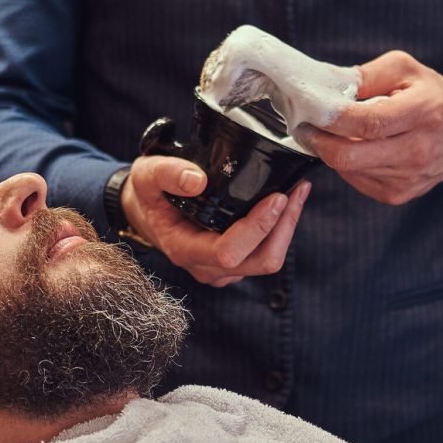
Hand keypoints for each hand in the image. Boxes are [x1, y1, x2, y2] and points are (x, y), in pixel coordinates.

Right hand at [120, 155, 310, 287]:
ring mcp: (221, 268)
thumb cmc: (148, 195)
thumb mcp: (146, 175)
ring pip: (267, 259)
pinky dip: (279, 229)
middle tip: (296, 190)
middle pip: (259, 261)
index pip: (228, 252)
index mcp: (184, 249)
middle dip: (283, 227)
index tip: (276, 198)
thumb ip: (166, 174)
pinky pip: (264, 253)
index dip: (257, 228)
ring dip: (286, 227)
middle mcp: (205, 266)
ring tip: (297, 191)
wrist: (145, 211)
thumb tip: (196, 180)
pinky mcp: (234, 261)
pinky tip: (284, 202)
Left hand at [296, 50, 442, 204]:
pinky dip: (346, 163)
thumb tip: (328, 85)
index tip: (310, 110)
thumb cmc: (433, 98)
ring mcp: (407, 178)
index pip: (366, 122)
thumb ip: (367, 74)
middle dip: (318, 140)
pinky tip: (355, 147)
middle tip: (305, 125)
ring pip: (347, 168)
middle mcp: (417, 150)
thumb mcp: (406, 70)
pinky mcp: (397, 194)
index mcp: (423, 112)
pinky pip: (355, 179)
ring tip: (331, 132)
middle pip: (349, 156)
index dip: (331, 118)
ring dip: (330, 150)